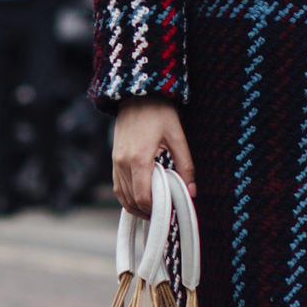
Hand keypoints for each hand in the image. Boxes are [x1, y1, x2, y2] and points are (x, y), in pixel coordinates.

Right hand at [110, 98, 190, 216]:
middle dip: (148, 210)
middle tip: (165, 213)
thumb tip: (191, 191)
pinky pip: (118, 185)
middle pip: (132, 200)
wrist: (137, 93)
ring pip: (122, 195)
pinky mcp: (114, 159)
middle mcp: (123, 163)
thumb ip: (185, 165)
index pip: (143, 197)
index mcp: (139, 159)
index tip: (170, 211)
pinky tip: (140, 198)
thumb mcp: (178, 137)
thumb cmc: (159, 112)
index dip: (156, 209)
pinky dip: (127, 196)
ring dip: (136, 206)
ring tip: (154, 211)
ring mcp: (115, 161)